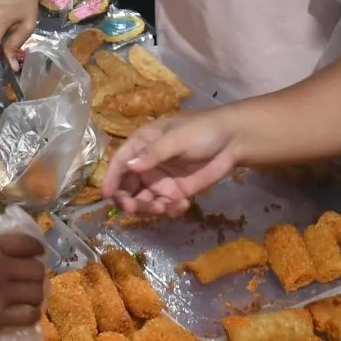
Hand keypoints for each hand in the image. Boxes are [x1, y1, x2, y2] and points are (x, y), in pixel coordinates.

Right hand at [103, 110, 238, 215]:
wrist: (233, 141)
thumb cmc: (201, 131)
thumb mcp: (176, 138)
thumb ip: (154, 154)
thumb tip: (129, 166)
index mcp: (142, 145)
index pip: (120, 162)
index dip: (111, 178)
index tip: (107, 195)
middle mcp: (147, 165)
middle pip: (128, 187)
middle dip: (129, 200)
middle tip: (134, 208)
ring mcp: (161, 180)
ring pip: (144, 200)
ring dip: (149, 208)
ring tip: (164, 207)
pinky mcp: (176, 192)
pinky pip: (165, 206)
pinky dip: (170, 209)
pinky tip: (183, 204)